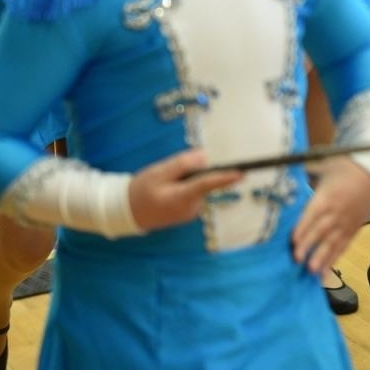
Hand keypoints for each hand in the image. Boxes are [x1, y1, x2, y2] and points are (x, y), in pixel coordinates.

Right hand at [126, 148, 241, 231]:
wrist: (128, 213)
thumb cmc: (141, 191)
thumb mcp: (159, 172)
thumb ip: (182, 164)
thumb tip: (204, 156)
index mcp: (182, 197)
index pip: (208, 184)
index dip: (225, 177)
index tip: (242, 173)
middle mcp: (191, 207)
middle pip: (203, 182)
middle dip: (193, 172)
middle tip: (169, 171)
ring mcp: (190, 212)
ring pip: (198, 187)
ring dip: (188, 180)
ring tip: (165, 182)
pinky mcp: (188, 212)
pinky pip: (193, 193)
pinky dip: (185, 187)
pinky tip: (168, 189)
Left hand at [290, 157, 369, 273]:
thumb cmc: (345, 169)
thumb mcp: (325, 166)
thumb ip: (307, 172)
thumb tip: (286, 174)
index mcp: (327, 196)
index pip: (313, 214)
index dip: (303, 227)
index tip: (292, 240)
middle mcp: (336, 212)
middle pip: (321, 231)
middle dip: (308, 246)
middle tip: (297, 260)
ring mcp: (345, 223)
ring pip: (332, 242)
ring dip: (322, 257)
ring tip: (312, 271)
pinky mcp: (352, 231)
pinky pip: (342, 247)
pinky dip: (333, 259)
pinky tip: (324, 272)